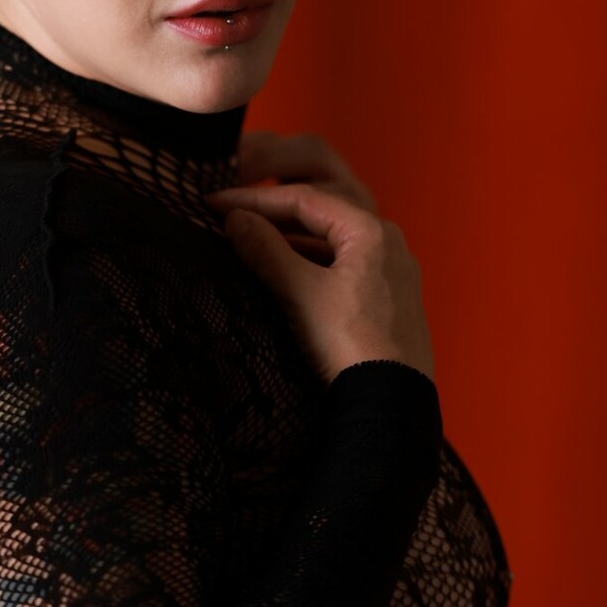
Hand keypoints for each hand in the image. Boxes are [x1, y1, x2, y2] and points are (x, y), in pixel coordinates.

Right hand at [203, 179, 435, 386]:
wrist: (390, 406)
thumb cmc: (351, 345)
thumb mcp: (301, 293)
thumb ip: (265, 250)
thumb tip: (235, 220)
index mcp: (373, 232)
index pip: (305, 199)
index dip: (254, 200)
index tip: (215, 204)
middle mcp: (388, 246)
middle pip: (320, 219)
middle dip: (271, 219)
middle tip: (226, 220)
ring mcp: (391, 276)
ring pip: (331, 247)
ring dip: (288, 244)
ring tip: (246, 247)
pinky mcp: (388, 304)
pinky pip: (342, 271)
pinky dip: (309, 268)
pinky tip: (282, 278)